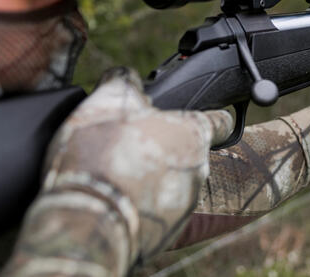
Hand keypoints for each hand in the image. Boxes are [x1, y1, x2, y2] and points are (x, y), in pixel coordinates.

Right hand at [0, 67, 232, 276]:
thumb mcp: (108, 99)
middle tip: (132, 146)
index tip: (206, 117)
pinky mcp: (166, 232)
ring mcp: (185, 204)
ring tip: (116, 175)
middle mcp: (199, 169)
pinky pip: (156, 210)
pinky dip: (140, 205)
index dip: (214, 116)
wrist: (88, 221)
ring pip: (173, 182)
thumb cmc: (104, 154)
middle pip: (189, 152)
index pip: (220, 121)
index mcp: (193, 134)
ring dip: (152, 178)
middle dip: (166, 148)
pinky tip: (113, 198)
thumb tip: (126, 76)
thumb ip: (124, 81)